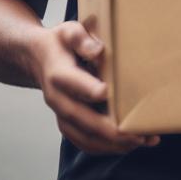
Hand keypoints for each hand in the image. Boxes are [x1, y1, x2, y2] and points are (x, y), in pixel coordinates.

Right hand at [31, 21, 160, 154]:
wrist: (39, 58)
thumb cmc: (61, 43)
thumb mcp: (69, 31)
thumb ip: (81, 39)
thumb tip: (97, 50)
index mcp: (58, 74)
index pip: (73, 84)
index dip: (89, 89)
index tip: (107, 93)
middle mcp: (57, 99)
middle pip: (81, 119)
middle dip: (110, 129)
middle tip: (137, 133)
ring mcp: (61, 114)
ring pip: (84, 137)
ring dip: (112, 144)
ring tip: (141, 140)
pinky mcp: (67, 124)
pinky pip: (84, 141)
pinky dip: (106, 147)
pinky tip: (129, 145)